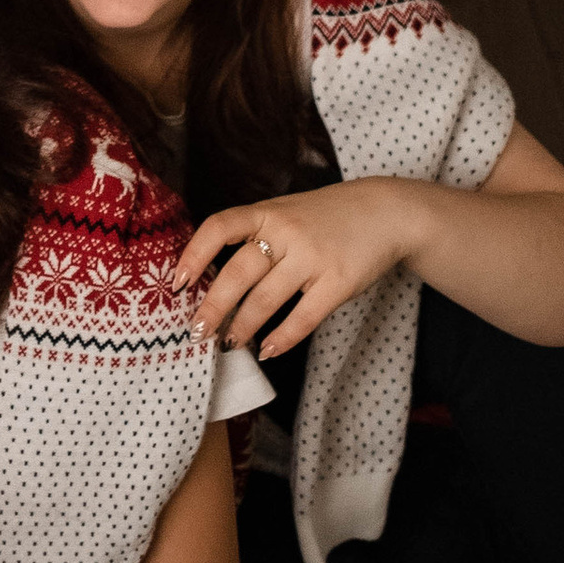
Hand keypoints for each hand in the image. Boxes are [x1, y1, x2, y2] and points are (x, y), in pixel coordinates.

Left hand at [178, 178, 416, 361]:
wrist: (385, 212)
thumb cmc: (325, 217)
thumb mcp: (285, 212)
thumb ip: (256, 236)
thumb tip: (212, 278)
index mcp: (267, 212)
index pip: (220, 226)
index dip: (195, 254)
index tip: (178, 283)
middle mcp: (286, 232)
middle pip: (238, 271)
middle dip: (213, 306)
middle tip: (197, 331)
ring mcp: (313, 257)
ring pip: (266, 299)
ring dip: (243, 326)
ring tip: (229, 343)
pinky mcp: (339, 282)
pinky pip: (304, 317)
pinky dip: (282, 338)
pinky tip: (267, 350)